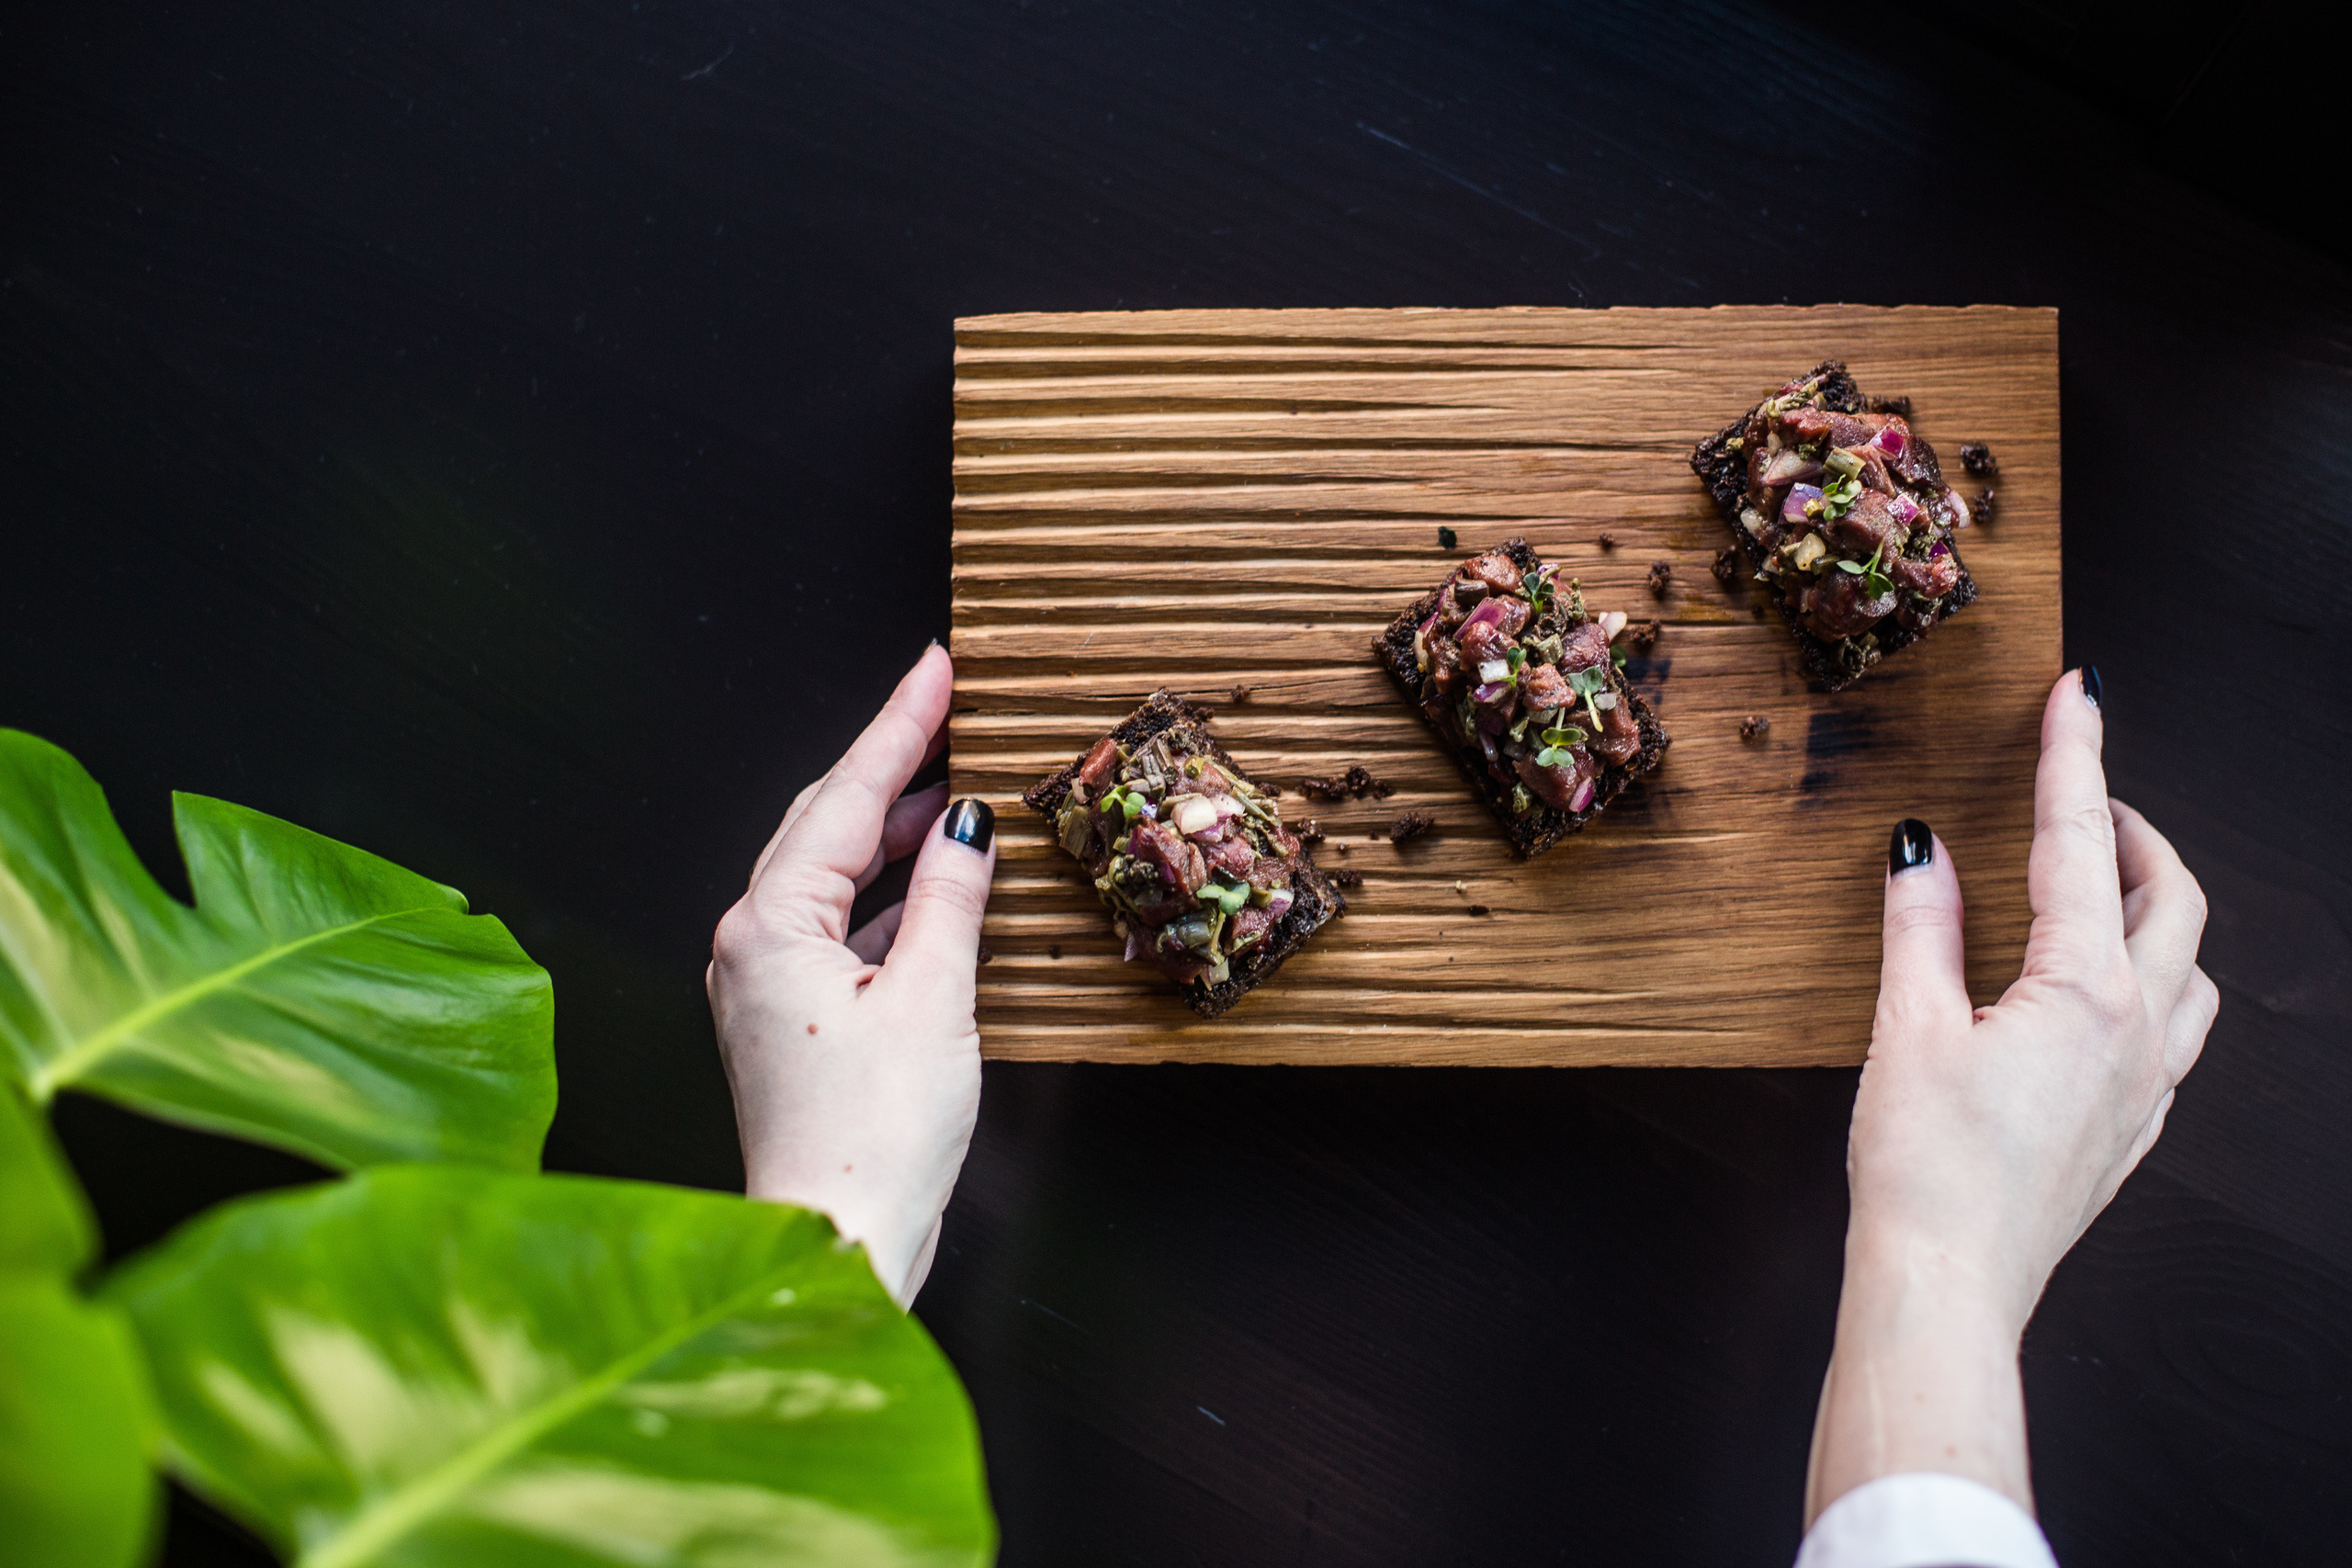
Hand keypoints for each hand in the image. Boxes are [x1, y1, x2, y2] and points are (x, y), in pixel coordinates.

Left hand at [706, 644, 996, 1305]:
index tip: (934, 669)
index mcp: (769, 927)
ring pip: (831, 875)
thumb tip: (966, 824)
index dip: (897, 726)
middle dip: (889, 766)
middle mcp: (748, 946)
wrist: (837, 1242)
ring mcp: (763, 985)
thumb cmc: (872, 1141)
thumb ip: (951, 897)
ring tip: (955, 789)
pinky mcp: (789, 1020)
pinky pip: (839, 927)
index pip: (843, 796)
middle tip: (944, 707)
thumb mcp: (933, 1000)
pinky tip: (937, 887)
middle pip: (823, 824)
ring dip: (892, 833)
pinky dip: (890, 897)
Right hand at [1806, 668, 2217, 1521]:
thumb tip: (1923, 847)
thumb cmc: (1926, 1170)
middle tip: (2084, 795)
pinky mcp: (2129, 1134)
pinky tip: (2095, 996)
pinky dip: (2147, 985)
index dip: (2076, 758)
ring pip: (2190, 972)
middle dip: (2134, 833)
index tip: (2078, 694)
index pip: (2081, 843)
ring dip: (2156, 912)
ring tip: (2100, 889)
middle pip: (2172, 900)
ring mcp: (2145, 1090)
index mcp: (2082, 992)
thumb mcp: (1908, 1027)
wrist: (1947, 1284)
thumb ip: (1921, 925)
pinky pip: (2172, 1038)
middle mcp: (2136, 1035)